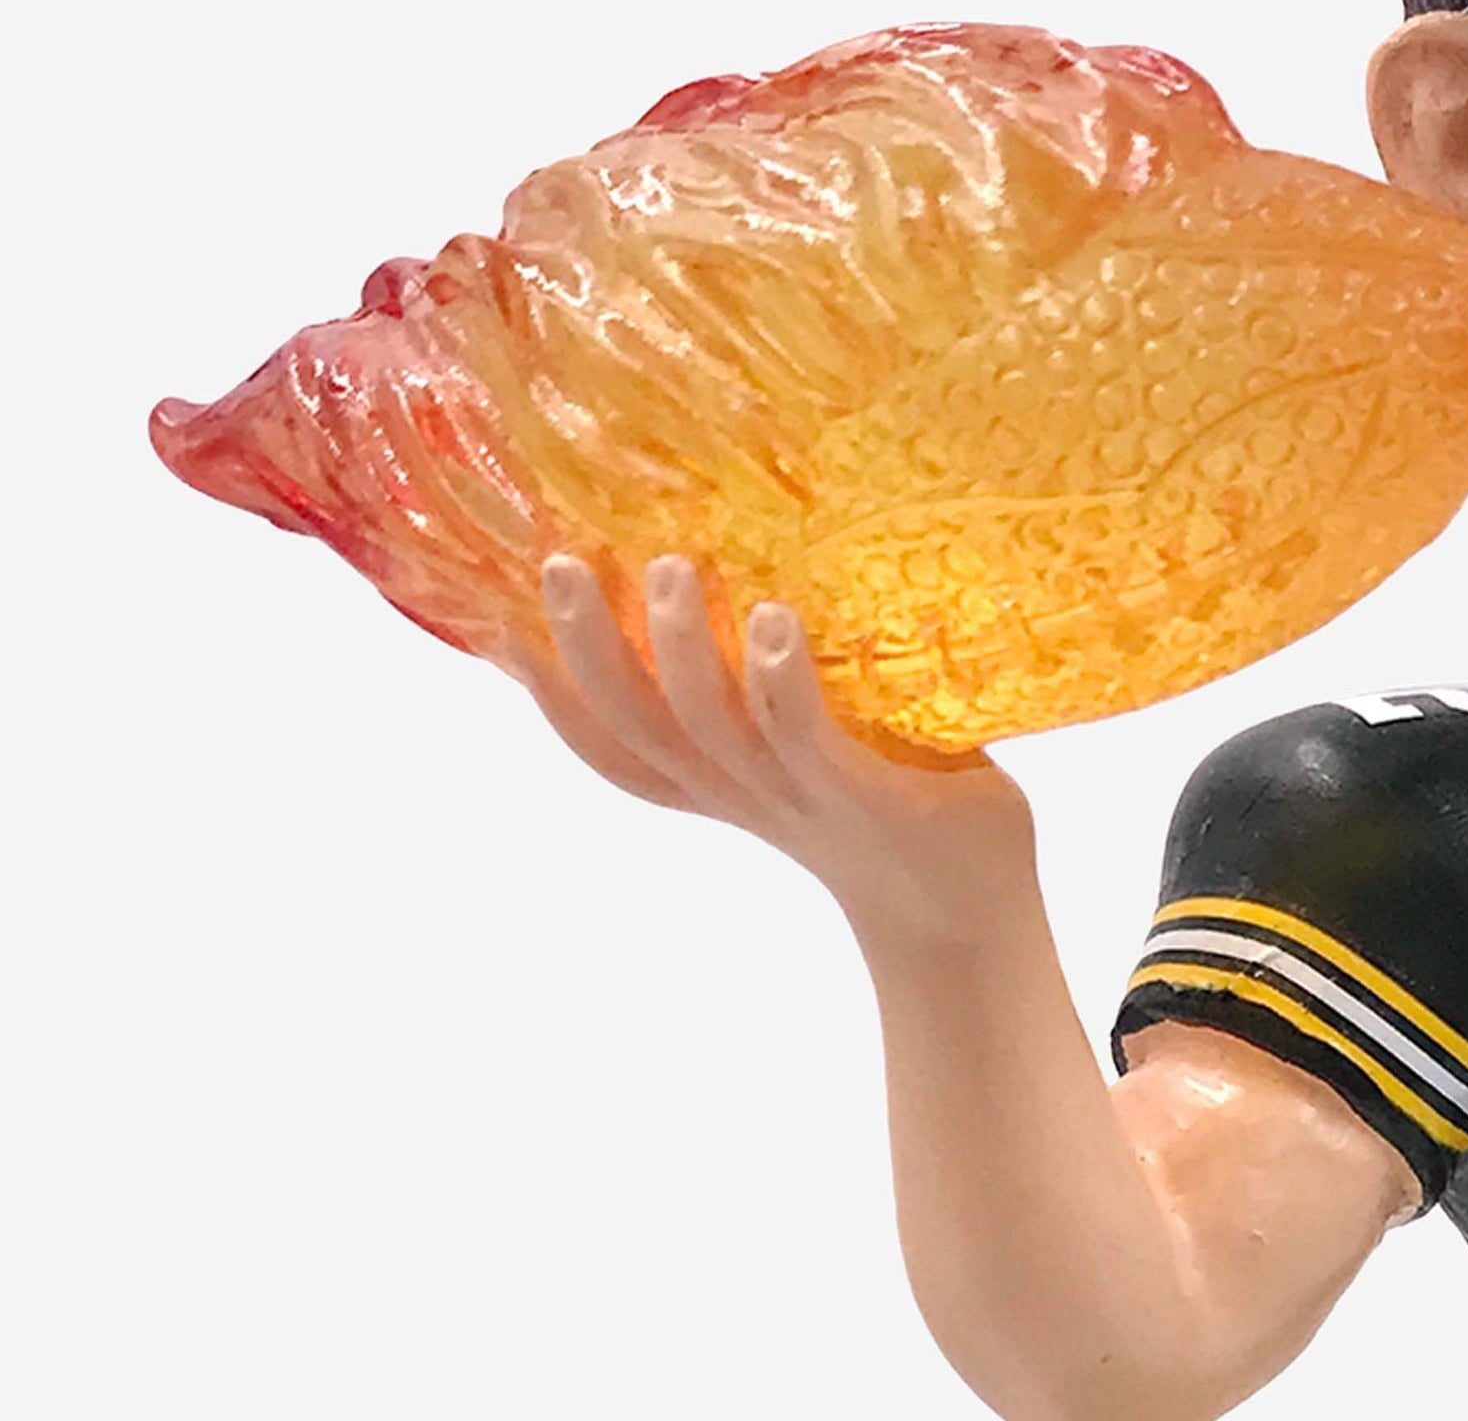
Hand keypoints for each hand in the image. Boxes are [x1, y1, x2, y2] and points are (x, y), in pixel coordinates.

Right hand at [525, 551, 1036, 936]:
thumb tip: (754, 554)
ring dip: (680, 651)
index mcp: (715, 781)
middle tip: (561, 564)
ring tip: (665, 570)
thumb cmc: (889, 799)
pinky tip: (775, 621)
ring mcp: (799, 796)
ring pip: (709, 730)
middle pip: (636, 728)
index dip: (547, 686)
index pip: (608, 741)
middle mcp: (739, 791)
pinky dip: (781, 684)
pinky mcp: (866, 797)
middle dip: (588, 648)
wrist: (968, 913)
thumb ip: (772, 678)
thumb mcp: (811, 742)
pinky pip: (807, 742)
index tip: (499, 614)